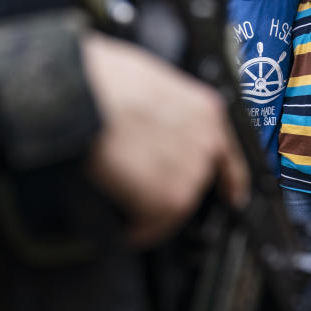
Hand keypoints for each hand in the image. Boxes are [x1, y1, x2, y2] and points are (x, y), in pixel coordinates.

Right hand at [83, 32, 249, 244]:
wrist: (78, 96)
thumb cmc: (100, 81)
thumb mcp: (148, 79)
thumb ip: (163, 107)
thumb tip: (150, 122)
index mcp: (204, 110)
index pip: (228, 155)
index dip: (229, 179)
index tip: (232, 196)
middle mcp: (205, 143)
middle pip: (195, 183)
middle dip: (168, 189)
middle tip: (139, 188)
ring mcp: (191, 173)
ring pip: (175, 205)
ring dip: (151, 210)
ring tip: (123, 202)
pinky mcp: (170, 199)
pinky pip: (155, 226)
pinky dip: (138, 230)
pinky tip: (123, 225)